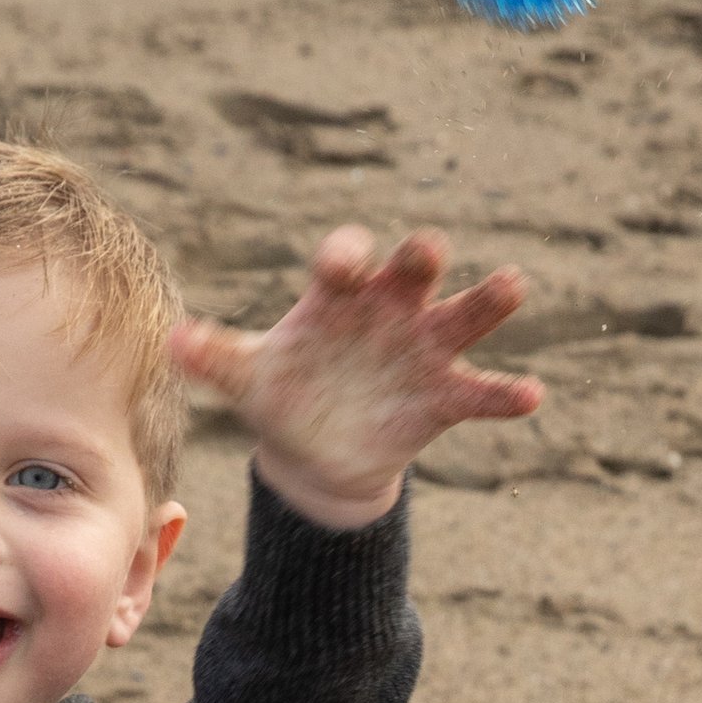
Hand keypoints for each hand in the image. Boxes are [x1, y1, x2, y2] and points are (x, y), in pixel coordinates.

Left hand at [170, 226, 541, 526]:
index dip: (344, 256)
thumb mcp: (247, 378)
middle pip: (411, 272)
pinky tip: (529, 395)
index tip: (341, 264)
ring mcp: (423, 350)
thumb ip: (216, 358)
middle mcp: (389, 311)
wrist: (316, 452)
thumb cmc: (283, 394)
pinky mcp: (444, 397)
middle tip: (427, 250)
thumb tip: (172, 342)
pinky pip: (480, 392)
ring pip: (462, 316)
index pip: (345, 261)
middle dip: (418, 258)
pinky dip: (504, 394)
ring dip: (487, 301)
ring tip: (512, 285)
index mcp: (339, 296)